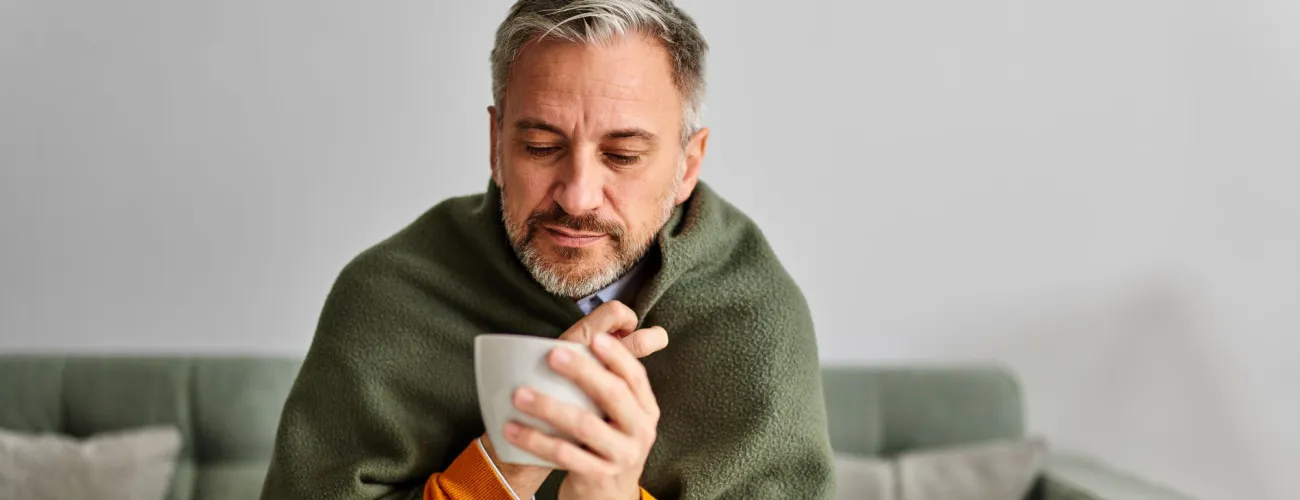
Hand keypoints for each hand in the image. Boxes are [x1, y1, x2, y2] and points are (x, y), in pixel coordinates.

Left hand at [506, 330, 660, 499]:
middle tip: (553, 355)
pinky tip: (512, 429)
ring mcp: (621, 455)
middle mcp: (639, 432)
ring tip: (520, 394)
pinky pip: (563, 453)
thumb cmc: (608, 449)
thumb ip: (610, 390)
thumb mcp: (620, 421)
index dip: (617, 356)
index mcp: (646, 411)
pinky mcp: (598, 475)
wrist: (610, 499)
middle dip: (582, 371)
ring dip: (549, 406)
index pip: (636, 377)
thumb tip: (580, 345)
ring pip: (584, 424)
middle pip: (613, 394)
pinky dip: (535, 440)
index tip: (594, 337)